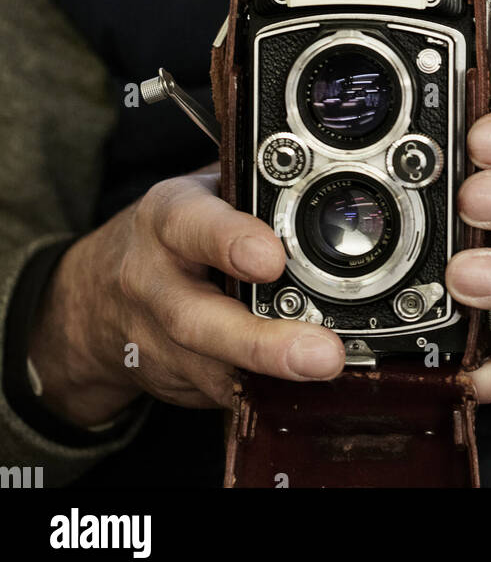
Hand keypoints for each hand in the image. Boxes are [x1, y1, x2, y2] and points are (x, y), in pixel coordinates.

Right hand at [29, 167, 344, 427]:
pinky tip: (302, 388)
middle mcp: (153, 281)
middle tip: (321, 351)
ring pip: (209, 368)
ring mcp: (157, 339)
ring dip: (270, 377)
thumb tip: (323, 169)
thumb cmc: (174, 231)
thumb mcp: (201, 192)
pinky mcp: (172, 379)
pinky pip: (220, 393)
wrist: (96, 295)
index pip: (192, 223)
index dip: (230, 241)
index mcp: (167, 218)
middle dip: (262, 341)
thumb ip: (251, 186)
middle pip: (198, 319)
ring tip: (323, 373)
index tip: (273, 259)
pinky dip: (264, 393)